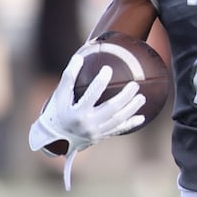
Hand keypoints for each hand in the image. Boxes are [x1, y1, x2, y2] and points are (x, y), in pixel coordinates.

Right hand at [27, 49, 146, 188]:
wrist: (55, 139)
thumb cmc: (56, 112)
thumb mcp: (58, 96)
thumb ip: (69, 77)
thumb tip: (79, 56)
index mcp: (77, 113)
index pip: (91, 95)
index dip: (100, 81)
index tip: (108, 68)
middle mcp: (88, 124)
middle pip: (111, 109)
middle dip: (125, 97)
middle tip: (135, 85)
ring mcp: (96, 132)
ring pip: (118, 120)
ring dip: (132, 108)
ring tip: (141, 97)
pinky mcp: (101, 137)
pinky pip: (118, 130)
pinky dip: (130, 124)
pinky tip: (141, 117)